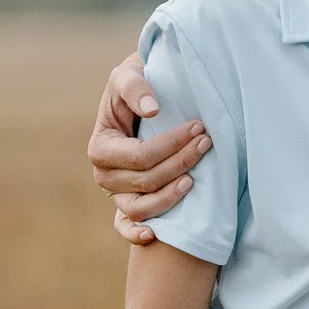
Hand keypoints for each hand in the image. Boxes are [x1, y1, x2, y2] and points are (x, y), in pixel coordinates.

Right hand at [88, 54, 210, 243]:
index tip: (199, 128)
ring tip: (194, 180)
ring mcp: (116, 194)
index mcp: (101, 146)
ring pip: (141, 208)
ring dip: (170, 197)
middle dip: (180, 163)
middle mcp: (105, 175)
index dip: (171, 145)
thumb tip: (152, 111)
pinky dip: (136, 234)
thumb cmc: (137, 85)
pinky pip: (126, 227)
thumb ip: (135, 86)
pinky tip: (154, 235)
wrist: (144, 98)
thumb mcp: (129, 74)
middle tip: (207, 143)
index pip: (140, 156)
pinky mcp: (128, 205)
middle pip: (146, 182)